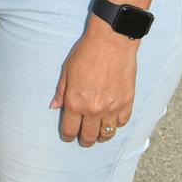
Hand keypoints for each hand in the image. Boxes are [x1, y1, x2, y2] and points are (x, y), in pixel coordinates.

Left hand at [50, 17, 137, 145]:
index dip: (67, 136)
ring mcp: (112, 109)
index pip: (70, 130)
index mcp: (76, 102)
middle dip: (84, 140)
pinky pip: (121, 123)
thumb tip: (55, 107)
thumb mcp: (67, 70)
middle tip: (84, 138)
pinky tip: (112, 119)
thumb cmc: (86, 52)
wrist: (111, 42)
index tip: (68, 136)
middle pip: (89, 137)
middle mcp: (93, 110)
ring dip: (101, 136)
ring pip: (107, 135)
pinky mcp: (126, 104)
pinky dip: (116, 124)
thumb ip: (61, 91)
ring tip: (98, 133)